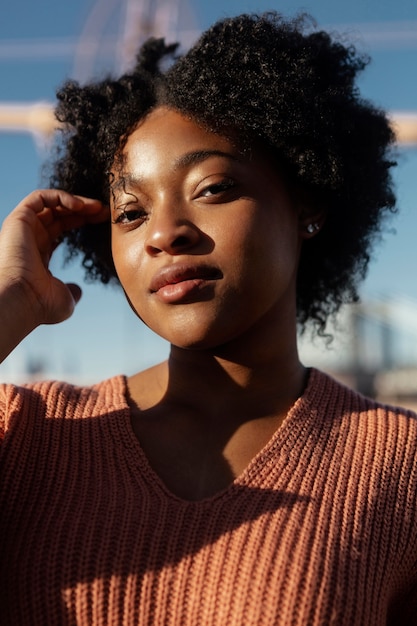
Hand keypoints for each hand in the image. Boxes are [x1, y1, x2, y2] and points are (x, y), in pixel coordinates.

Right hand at [0, 189, 108, 330]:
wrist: (20, 301)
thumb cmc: (39, 305)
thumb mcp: (64, 299)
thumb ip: (71, 291)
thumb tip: (77, 291)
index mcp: (39, 254)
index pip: (61, 228)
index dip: (83, 221)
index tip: (104, 220)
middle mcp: (29, 238)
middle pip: (59, 213)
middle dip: (84, 209)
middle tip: (106, 211)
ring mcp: (22, 228)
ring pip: (51, 202)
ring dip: (76, 201)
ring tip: (97, 207)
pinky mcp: (18, 219)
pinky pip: (40, 197)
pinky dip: (61, 196)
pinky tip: (80, 206)